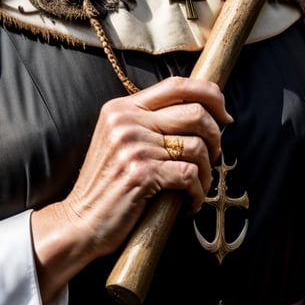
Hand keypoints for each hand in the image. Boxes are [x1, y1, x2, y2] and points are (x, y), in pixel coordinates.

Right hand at [31, 75, 232, 300]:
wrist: (80, 221)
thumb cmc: (108, 184)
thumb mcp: (120, 140)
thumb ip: (150, 122)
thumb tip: (202, 113)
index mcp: (122, 107)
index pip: (177, 84)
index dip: (210, 94)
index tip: (224, 115)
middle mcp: (127, 121)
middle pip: (195, 112)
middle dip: (215, 136)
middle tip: (213, 156)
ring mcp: (133, 147)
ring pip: (197, 146)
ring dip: (207, 171)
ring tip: (199, 185)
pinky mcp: (141, 174)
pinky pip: (189, 175)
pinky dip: (198, 192)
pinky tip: (190, 203)